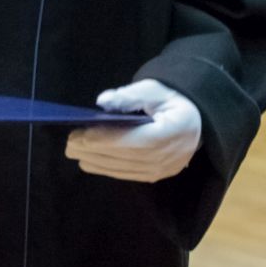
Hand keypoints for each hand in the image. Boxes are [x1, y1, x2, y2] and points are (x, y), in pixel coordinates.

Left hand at [65, 78, 201, 182]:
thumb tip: (102, 101)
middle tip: (70, 143)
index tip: (83, 135)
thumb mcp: (154, 89)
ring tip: (75, 150)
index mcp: (176, 129)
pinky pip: (128, 175)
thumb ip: (129, 95)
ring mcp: (165, 170)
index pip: (139, 140)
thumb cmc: (171, 101)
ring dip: (97, 161)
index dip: (109, 140)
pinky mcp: (157, 176)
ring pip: (125, 169)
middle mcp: (172, 155)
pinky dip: (107, 168)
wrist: (195, 121)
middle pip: (128, 156)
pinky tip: (90, 161)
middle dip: (96, 150)